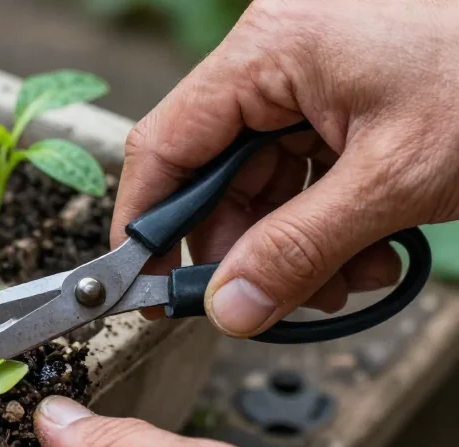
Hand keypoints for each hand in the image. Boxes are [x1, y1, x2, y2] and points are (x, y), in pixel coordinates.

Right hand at [111, 0, 458, 336]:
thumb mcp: (394, 178)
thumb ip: (299, 249)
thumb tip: (229, 308)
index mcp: (269, 50)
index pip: (165, 145)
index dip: (145, 223)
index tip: (141, 285)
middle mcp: (278, 59)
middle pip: (214, 174)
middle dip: (240, 249)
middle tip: (257, 305)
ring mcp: (311, 80)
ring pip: (263, 186)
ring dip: (292, 249)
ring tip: (344, 280)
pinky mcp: (343, 103)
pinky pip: (305, 179)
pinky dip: (325, 229)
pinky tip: (367, 255)